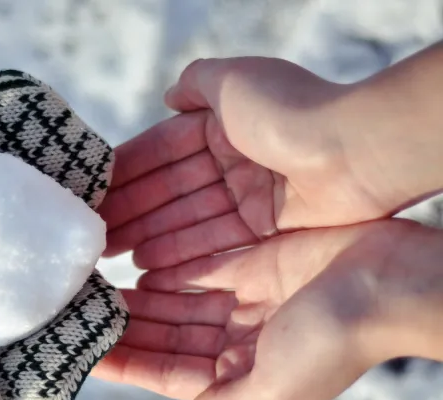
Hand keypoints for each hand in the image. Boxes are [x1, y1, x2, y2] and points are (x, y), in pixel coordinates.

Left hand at [93, 219, 442, 399]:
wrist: (390, 279)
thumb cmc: (338, 340)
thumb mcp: (277, 385)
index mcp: (243, 374)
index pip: (168, 372)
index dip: (127, 364)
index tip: (83, 353)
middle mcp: (239, 338)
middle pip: (166, 333)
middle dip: (125, 326)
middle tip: (78, 309)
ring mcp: (245, 298)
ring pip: (176, 300)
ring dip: (137, 295)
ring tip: (93, 283)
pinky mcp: (253, 262)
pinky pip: (198, 265)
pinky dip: (166, 266)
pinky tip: (130, 259)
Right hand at [99, 57, 404, 268]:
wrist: (355, 151)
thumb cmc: (289, 111)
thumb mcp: (233, 81)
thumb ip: (196, 83)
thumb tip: (169, 97)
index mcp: (222, 125)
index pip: (162, 152)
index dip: (127, 174)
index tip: (95, 196)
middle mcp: (234, 161)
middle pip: (171, 192)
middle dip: (132, 213)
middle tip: (96, 236)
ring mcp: (250, 197)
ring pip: (187, 221)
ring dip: (150, 238)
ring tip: (114, 257)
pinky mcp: (266, 229)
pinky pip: (213, 244)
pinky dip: (181, 256)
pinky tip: (148, 268)